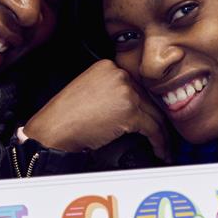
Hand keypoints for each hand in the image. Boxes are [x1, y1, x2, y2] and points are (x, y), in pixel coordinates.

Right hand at [23, 60, 168, 159]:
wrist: (54, 130)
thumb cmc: (65, 116)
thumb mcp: (87, 90)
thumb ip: (109, 90)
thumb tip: (132, 105)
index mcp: (107, 66)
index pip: (136, 85)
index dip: (145, 104)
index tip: (152, 117)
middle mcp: (119, 74)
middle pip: (147, 99)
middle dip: (156, 119)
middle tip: (162, 134)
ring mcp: (125, 92)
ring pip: (154, 114)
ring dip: (161, 133)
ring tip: (164, 146)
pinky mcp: (129, 111)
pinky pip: (153, 128)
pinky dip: (159, 142)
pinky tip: (160, 151)